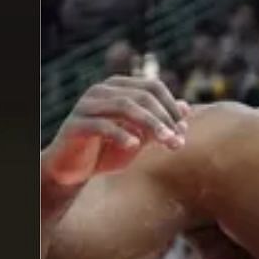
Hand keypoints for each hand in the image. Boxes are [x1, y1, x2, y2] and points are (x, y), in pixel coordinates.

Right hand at [43, 76, 190, 189]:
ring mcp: (86, 105)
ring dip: (151, 125)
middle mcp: (101, 90)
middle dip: (164, 119)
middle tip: (178, 142)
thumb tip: (187, 108)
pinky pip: (101, 125)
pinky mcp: (75, 124)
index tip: (183, 131)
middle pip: (142, 96)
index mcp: (118, 87)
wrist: (72, 171)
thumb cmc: (106, 152)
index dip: (171, 107)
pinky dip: (121, 134)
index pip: (152, 87)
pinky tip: (135, 146)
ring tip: (166, 142)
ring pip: (124, 106)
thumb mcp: (139, 138)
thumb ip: (159, 123)